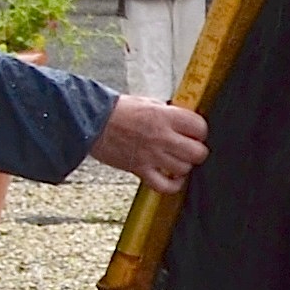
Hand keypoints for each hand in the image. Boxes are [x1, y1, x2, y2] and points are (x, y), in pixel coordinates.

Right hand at [91, 98, 207, 187]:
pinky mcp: (139, 169)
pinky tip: (173, 178)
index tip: (195, 133)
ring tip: (176, 161)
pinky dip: (173, 185)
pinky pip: (165, 186)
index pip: (200, 128)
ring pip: (184, 169)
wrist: (90, 122)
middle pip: (197, 152)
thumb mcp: (149, 103)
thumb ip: (170, 113)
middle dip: (196, 151)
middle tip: (189, 148)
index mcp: (165, 117)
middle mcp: (161, 137)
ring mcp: (151, 155)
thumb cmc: (118, 111)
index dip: (200, 131)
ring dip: (183, 166)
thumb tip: (186, 122)